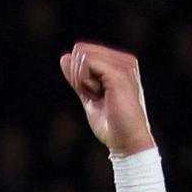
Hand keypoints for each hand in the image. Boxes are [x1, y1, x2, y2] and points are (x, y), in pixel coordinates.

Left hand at [63, 40, 154, 156]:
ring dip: (81, 80)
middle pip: (81, 51)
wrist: (126, 140)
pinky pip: (87, 63)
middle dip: (79, 76)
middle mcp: (125, 60)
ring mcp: (124, 65)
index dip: (78, 75)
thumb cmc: (110, 122)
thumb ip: (78, 76)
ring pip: (83, 56)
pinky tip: (97, 94)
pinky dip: (83, 81)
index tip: (92, 93)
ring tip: (100, 96)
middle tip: (95, 95)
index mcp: (120, 63)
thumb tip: (65, 57)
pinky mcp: (119, 73)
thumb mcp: (88, 95)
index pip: (83, 52)